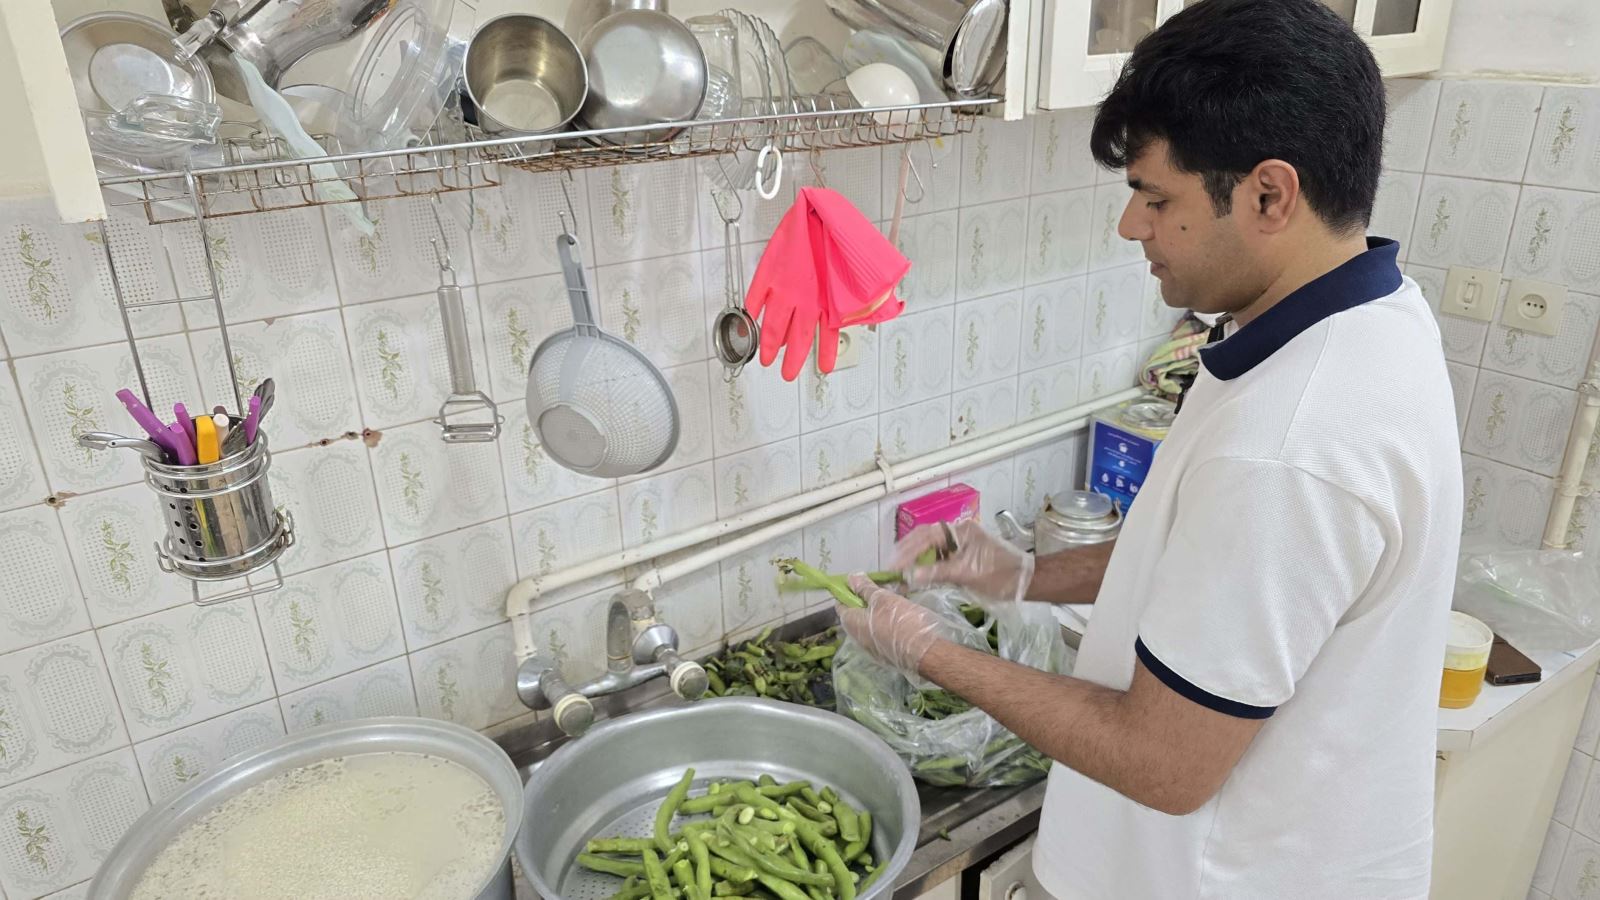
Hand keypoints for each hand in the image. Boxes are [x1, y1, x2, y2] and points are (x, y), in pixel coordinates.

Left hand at [836, 574, 960, 674]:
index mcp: (851, 623)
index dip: (848, 591)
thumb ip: (865, 588)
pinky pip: (882, 634)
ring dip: (879, 611)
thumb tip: (850, 577)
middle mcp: (857, 639)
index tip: (862, 581)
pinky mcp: (886, 654)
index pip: (841, 604)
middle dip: (867, 600)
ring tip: (896, 600)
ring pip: (871, 624)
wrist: (925, 652)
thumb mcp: (883, 598)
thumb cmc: (900, 621)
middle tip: (883, 589)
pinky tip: (902, 616)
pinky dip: (887, 623)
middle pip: (857, 614)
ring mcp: (872, 649)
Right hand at [890, 519, 1034, 608]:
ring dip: (915, 560)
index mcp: (961, 530)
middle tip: (891, 569)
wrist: (1027, 583)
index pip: (927, 536)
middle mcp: (959, 533)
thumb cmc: (1000, 575)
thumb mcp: (967, 573)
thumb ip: (937, 573)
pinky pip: (940, 559)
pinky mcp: (964, 558)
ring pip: (932, 549)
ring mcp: (962, 545)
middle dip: (908, 553)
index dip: (907, 551)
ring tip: (900, 573)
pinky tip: (917, 576)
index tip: (894, 566)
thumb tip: (908, 576)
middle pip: (926, 539)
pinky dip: (927, 567)